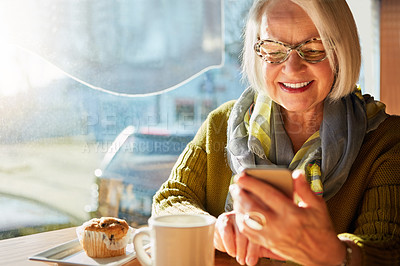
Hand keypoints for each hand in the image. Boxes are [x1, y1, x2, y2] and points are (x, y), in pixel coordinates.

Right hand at [214, 211, 264, 264]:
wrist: (224, 235)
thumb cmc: (244, 240)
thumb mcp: (258, 245)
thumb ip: (269, 249)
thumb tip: (286, 256)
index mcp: (260, 220)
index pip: (262, 232)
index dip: (256, 249)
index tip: (252, 262)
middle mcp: (249, 216)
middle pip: (251, 232)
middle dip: (248, 250)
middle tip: (246, 262)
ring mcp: (237, 216)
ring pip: (240, 232)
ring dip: (239, 249)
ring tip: (239, 258)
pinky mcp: (224, 219)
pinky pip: (226, 231)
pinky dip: (229, 244)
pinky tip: (231, 251)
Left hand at [230, 170, 346, 265]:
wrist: (322, 255)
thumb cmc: (320, 227)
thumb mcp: (317, 205)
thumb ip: (304, 188)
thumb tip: (296, 173)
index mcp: (292, 213)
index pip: (267, 195)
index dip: (252, 184)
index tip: (241, 176)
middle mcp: (280, 226)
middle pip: (252, 209)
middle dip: (240, 195)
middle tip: (234, 185)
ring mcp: (272, 237)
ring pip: (247, 222)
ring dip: (238, 208)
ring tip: (236, 196)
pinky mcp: (268, 244)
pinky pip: (249, 233)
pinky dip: (241, 221)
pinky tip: (241, 212)